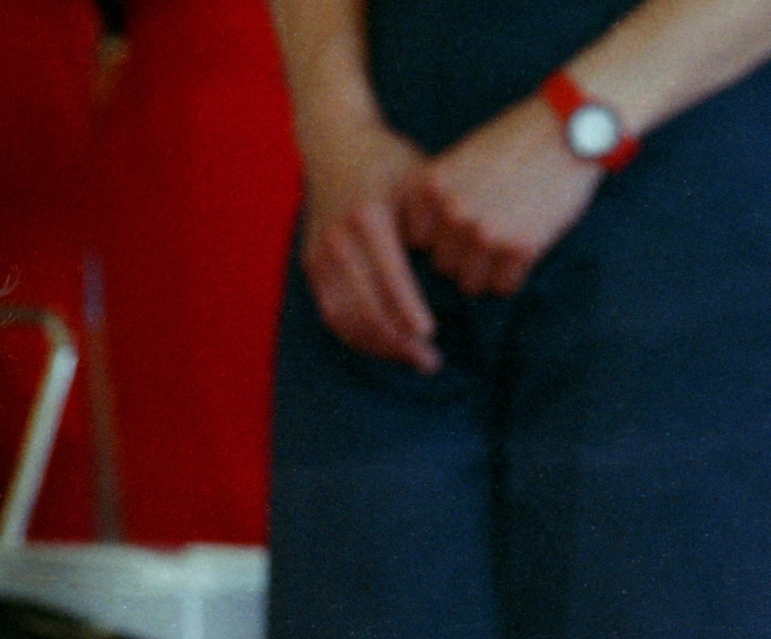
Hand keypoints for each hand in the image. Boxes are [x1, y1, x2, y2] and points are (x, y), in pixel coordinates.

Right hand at [296, 123, 441, 372]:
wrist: (335, 145)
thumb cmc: (389, 162)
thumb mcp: (418, 180)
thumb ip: (434, 221)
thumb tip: (459, 269)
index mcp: (367, 217)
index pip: (389, 277)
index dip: (408, 311)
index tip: (430, 336)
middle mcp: (337, 239)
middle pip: (366, 306)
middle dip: (398, 341)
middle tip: (430, 361)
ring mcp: (319, 254)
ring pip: (346, 318)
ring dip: (378, 346)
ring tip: (411, 359)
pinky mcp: (310, 265)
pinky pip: (332, 313)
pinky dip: (357, 337)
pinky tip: (383, 347)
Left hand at [404, 96, 602, 297]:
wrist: (569, 129)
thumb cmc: (518, 138)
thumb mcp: (464, 156)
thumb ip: (444, 194)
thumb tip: (429, 237)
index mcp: (432, 186)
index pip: (418, 240)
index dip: (440, 238)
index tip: (458, 231)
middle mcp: (452, 212)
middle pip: (443, 265)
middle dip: (463, 257)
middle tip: (488, 241)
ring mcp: (485, 232)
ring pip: (470, 283)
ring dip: (486, 273)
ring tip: (502, 253)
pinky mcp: (520, 247)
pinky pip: (503, 286)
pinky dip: (512, 276)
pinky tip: (522, 256)